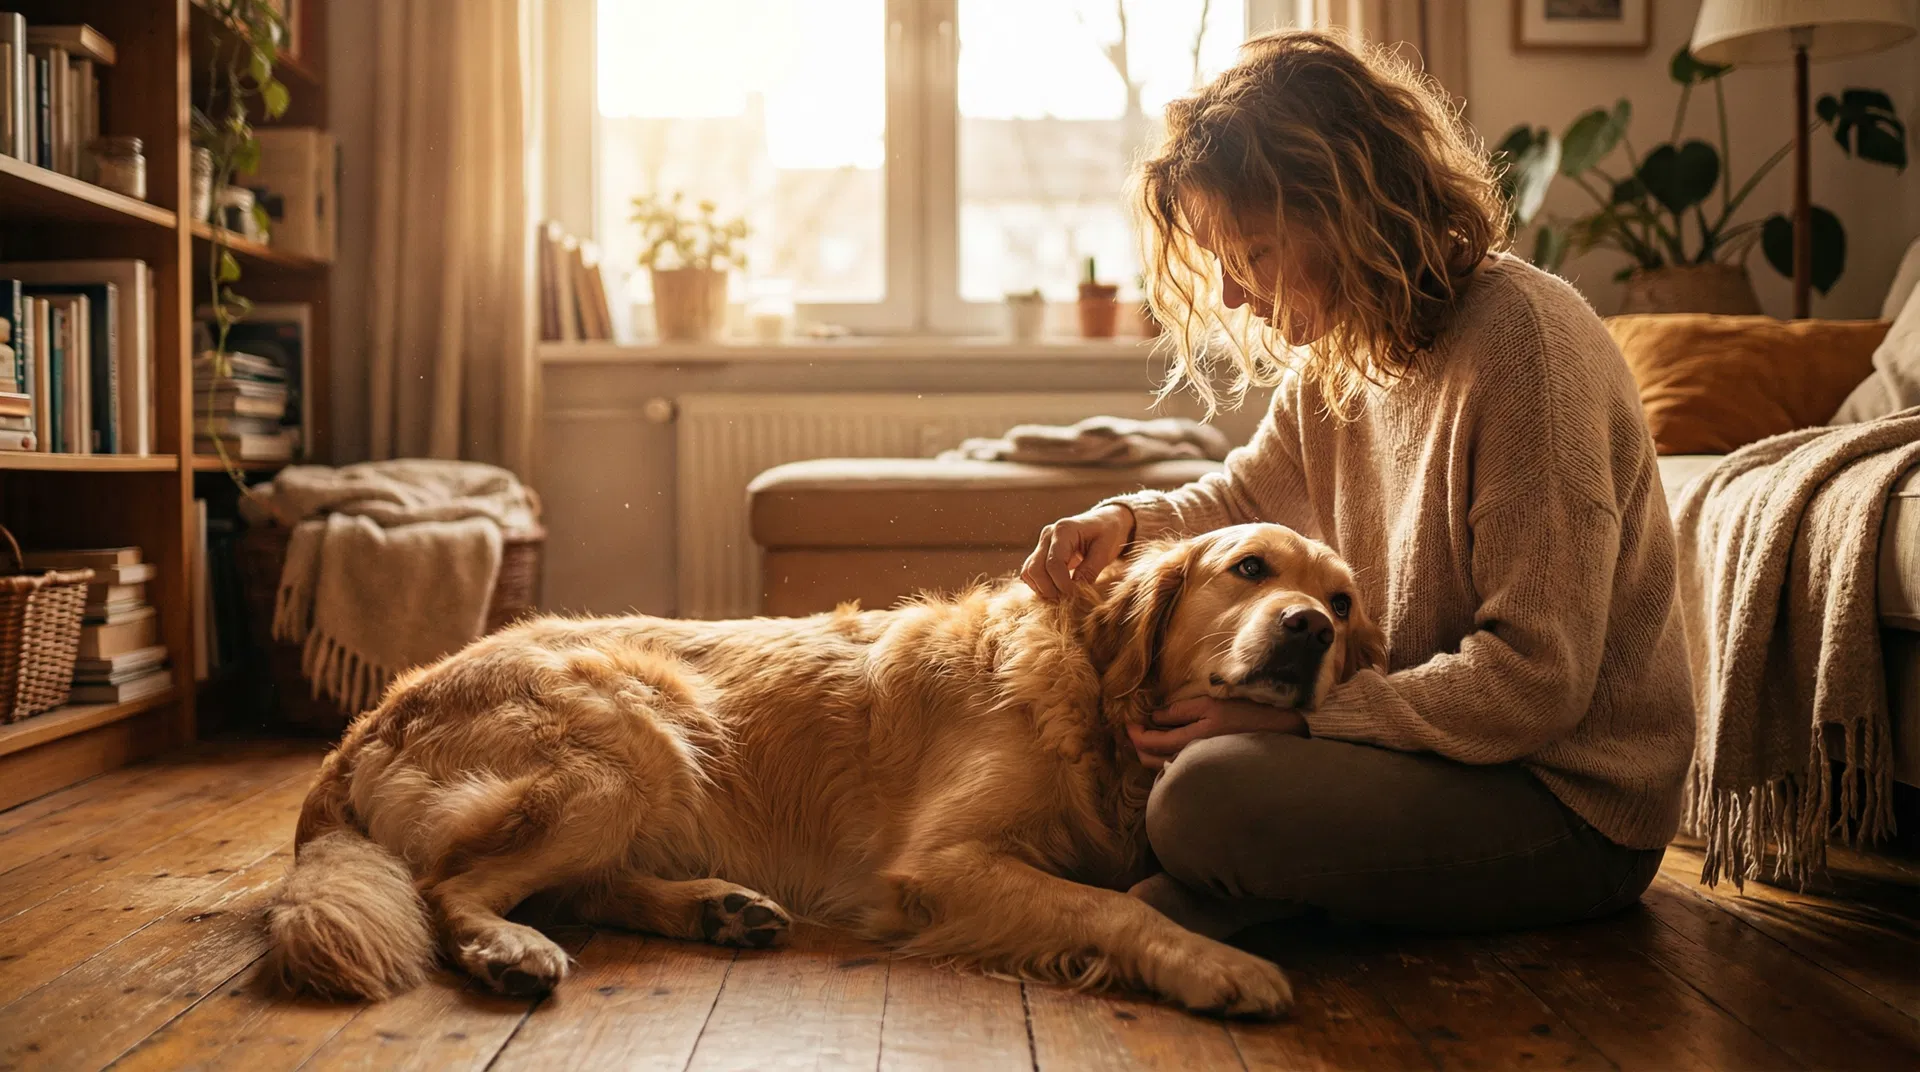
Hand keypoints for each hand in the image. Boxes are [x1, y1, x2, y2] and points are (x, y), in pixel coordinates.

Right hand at [1021, 504, 1134, 599]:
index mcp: (1064, 530)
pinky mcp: (1040, 553)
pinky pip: (1030, 573)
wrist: (1104, 521)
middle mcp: (1047, 535)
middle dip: (1049, 589)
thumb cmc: (1108, 533)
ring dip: (1042, 589)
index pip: (1053, 563)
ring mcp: (1041, 543)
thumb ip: (1090, 570)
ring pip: (1029, 572)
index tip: (1076, 596)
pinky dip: (1039, 586)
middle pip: (1035, 569)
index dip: (1062, 584)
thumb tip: (1075, 589)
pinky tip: (1056, 591)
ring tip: (1062, 597)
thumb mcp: (1105, 550)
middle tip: (1067, 600)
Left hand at [1128, 696, 1307, 769]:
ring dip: (1151, 754)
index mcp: (1188, 743)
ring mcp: (1199, 772)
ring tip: (1150, 737)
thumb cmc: (1246, 716)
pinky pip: (1178, 772)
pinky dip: (1167, 761)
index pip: (1148, 744)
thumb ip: (1179, 712)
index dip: (1133, 733)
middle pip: (1150, 762)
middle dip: (1138, 746)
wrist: (1280, 737)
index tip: (1128, 722)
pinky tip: (1172, 748)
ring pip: (1162, 769)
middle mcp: (1190, 763)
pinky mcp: (1207, 775)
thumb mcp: (1210, 705)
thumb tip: (1153, 718)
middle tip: (1135, 729)